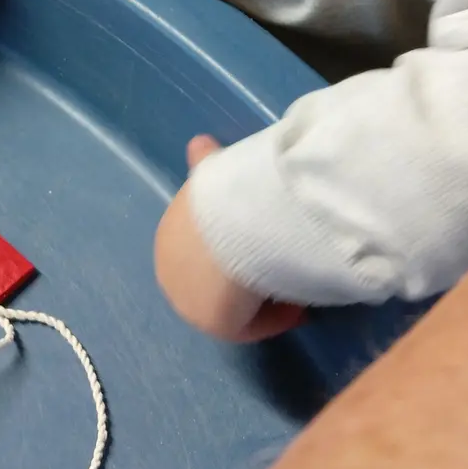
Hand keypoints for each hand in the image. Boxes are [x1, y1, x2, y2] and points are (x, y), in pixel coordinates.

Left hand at [154, 135, 305, 342]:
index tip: (266, 239)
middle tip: (284, 262)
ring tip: (294, 284)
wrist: (227, 226)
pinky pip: (248, 326)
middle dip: (249, 271)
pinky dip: (272, 317)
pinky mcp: (214, 326)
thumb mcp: (211, 170)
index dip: (236, 243)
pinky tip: (297, 307)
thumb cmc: (222, 196)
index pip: (201, 247)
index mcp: (170, 235)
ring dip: (262, 294)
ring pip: (233, 302)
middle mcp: (172, 272)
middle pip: (216, 278)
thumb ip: (206, 161)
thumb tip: (199, 143)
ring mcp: (190, 303)